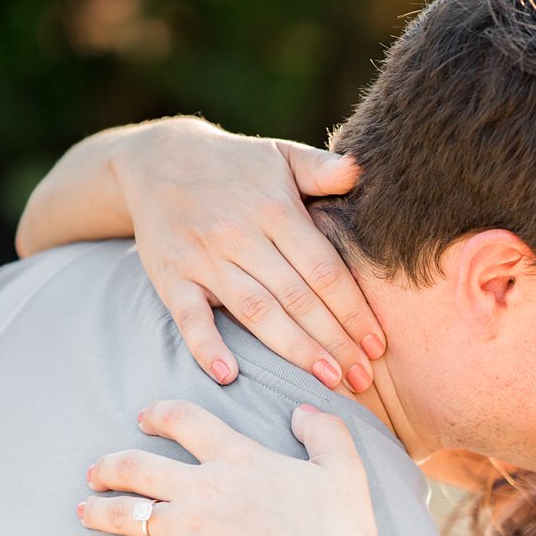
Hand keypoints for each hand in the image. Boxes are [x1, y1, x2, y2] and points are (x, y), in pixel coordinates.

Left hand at [79, 399, 392, 535]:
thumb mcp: (344, 472)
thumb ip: (325, 433)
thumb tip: (301, 411)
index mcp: (239, 459)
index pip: (186, 422)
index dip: (159, 415)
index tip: (144, 418)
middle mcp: (202, 488)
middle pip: (137, 466)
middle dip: (110, 466)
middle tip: (98, 471)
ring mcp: (184, 530)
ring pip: (123, 513)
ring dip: (100, 511)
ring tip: (86, 510)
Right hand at [112, 117, 385, 391]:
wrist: (157, 160)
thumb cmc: (236, 165)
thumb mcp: (280, 155)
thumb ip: (321, 168)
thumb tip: (360, 169)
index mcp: (274, 208)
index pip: (323, 269)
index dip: (354, 310)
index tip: (378, 344)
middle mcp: (239, 234)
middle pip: (297, 297)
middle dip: (334, 341)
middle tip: (363, 379)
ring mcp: (202, 258)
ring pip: (255, 312)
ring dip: (294, 350)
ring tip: (328, 380)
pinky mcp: (170, 277)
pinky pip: (189, 318)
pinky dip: (206, 346)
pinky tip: (229, 375)